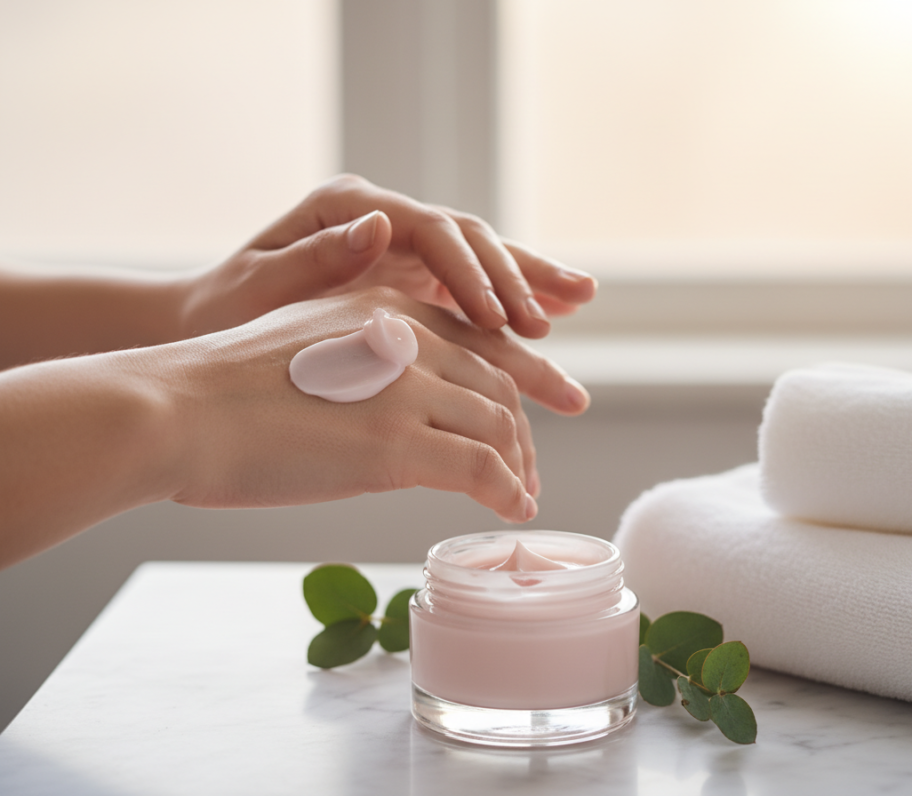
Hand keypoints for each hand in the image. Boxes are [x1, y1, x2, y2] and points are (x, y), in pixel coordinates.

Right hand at [161, 288, 587, 521]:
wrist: (177, 410)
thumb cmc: (224, 390)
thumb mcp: (312, 349)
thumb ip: (366, 363)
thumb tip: (396, 406)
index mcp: (387, 310)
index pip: (480, 339)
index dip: (522, 374)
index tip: (543, 405)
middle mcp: (409, 339)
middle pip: (500, 381)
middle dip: (526, 427)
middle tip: (530, 469)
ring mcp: (407, 389)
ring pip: (499, 424)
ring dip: (519, 466)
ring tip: (521, 496)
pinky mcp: (397, 443)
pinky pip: (482, 468)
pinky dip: (507, 491)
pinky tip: (512, 510)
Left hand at [176, 174, 596, 339]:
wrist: (212, 325)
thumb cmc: (226, 310)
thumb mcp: (259, 284)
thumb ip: (318, 257)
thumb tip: (381, 226)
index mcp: (349, 209)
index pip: (430, 231)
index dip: (471, 272)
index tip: (500, 317)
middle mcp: (383, 219)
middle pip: (466, 237)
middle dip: (515, 275)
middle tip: (555, 316)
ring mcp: (399, 246)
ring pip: (479, 256)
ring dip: (528, 278)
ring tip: (581, 298)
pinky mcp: (408, 277)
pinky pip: (467, 285)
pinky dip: (508, 299)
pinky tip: (549, 313)